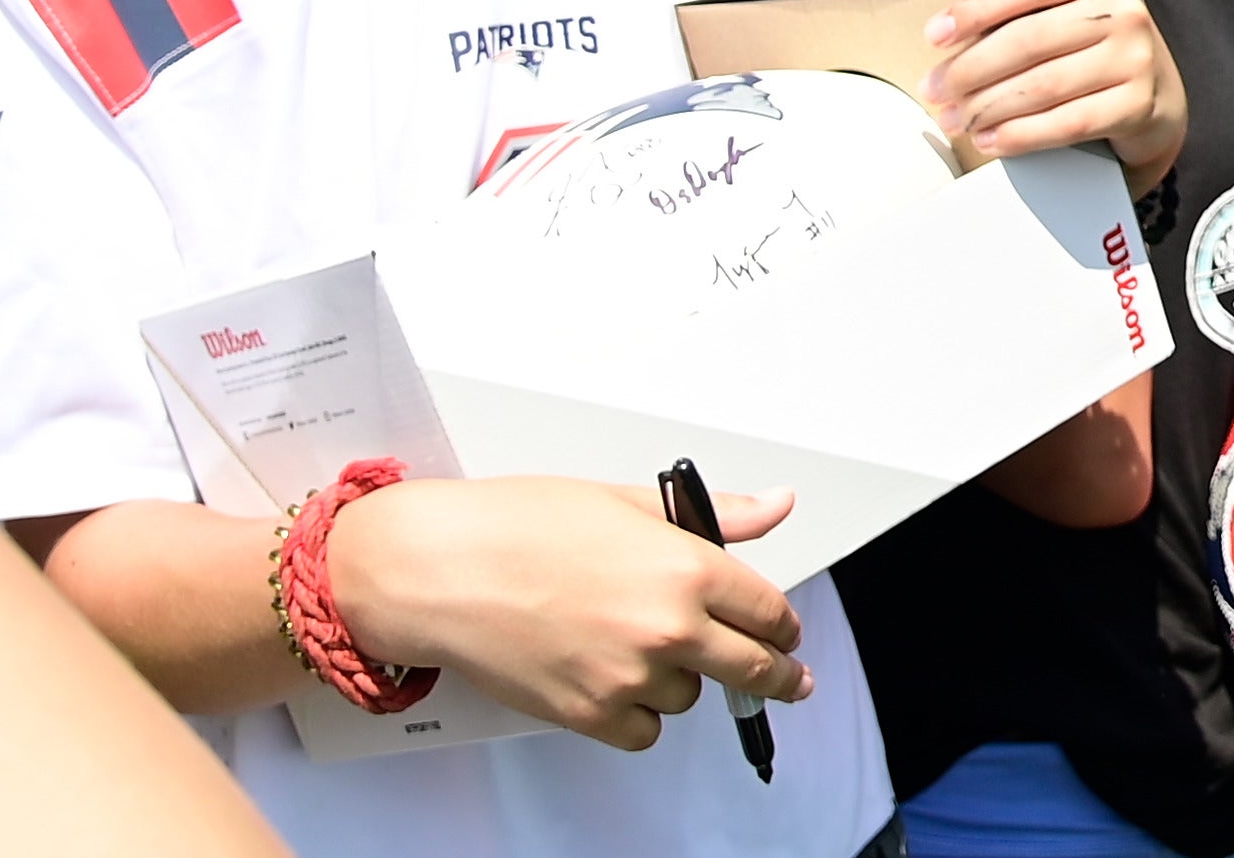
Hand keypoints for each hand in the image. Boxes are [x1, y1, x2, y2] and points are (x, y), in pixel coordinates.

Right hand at [323, 474, 811, 750]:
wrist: (444, 570)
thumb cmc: (522, 527)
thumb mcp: (631, 501)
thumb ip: (720, 515)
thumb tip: (777, 505)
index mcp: (687, 568)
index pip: (770, 611)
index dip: (784, 625)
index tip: (786, 634)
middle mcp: (669, 627)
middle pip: (754, 669)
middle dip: (779, 677)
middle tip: (789, 681)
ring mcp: (630, 676)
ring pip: (690, 697)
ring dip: (680, 679)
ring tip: (638, 645)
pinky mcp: (589, 714)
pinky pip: (643, 732)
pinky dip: (638, 715)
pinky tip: (618, 682)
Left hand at [922, 0, 1186, 189]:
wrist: (1154, 90)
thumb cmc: (1089, 31)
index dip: (977, 9)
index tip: (934, 35)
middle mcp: (1125, 6)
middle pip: (1032, 39)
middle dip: (971, 69)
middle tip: (933, 89)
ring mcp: (1137, 57)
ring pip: (1045, 85)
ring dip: (988, 107)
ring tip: (953, 119)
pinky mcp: (1138, 104)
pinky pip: (1069, 123)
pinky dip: (1022, 135)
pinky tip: (991, 140)